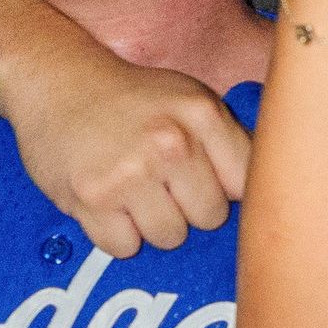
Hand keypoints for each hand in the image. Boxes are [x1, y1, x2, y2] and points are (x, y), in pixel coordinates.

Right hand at [1, 48, 247, 254]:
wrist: (54, 79)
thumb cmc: (130, 98)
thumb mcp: (188, 100)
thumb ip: (228, 141)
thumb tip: (272, 195)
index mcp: (202, 115)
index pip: (246, 185)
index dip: (225, 189)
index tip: (207, 181)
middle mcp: (170, 142)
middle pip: (209, 219)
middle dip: (187, 207)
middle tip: (159, 181)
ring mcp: (130, 172)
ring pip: (169, 237)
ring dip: (151, 223)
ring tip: (132, 189)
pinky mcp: (91, 198)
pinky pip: (124, 247)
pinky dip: (115, 234)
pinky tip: (107, 201)